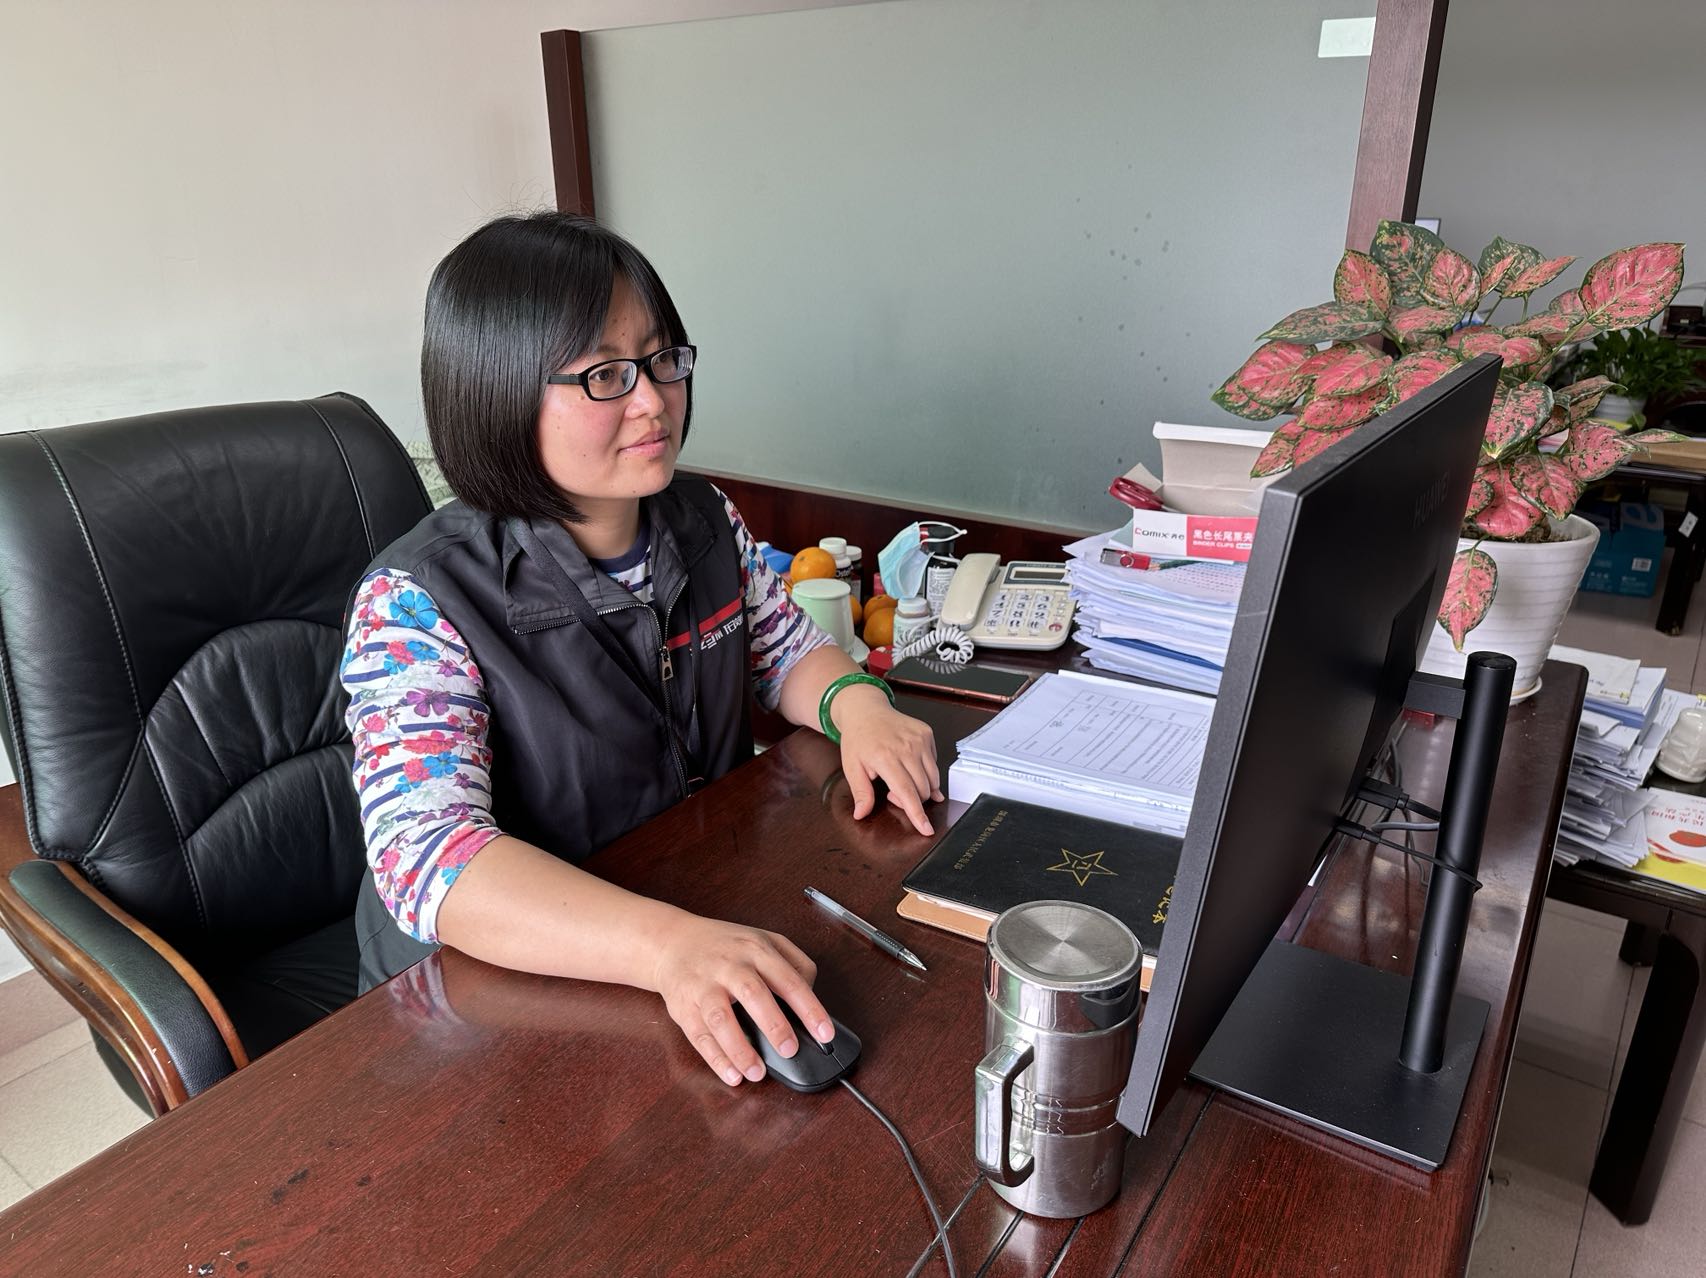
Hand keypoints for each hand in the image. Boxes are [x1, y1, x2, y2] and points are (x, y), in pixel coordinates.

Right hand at [648, 912, 830, 1086]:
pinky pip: (699, 1035)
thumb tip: (812, 995)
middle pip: (753, 994)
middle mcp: (730, 966)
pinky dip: (716, 1058)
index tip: (825, 1033)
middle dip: (774, 1025)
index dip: (810, 1009)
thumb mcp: (764, 940)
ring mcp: (704, 986)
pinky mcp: (684, 1007)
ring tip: (758, 1072)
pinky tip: (731, 1074)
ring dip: (740, 1049)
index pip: (789, 980)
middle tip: (790, 1050)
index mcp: (756, 951)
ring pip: (721, 1018)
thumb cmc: (725, 947)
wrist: (673, 943)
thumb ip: (794, 963)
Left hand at [832, 687, 943, 835]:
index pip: (907, 792)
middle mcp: (906, 747)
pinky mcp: (927, 733)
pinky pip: (934, 763)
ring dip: (921, 788)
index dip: (917, 813)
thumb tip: (861, 814)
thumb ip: (860, 792)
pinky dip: (925, 771)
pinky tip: (909, 765)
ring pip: (932, 778)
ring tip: (901, 780)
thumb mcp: (852, 767)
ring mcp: (919, 739)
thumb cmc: (858, 739)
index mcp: (885, 757)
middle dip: (911, 800)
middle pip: (922, 788)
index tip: (926, 829)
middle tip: (892, 792)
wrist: (866, 710)